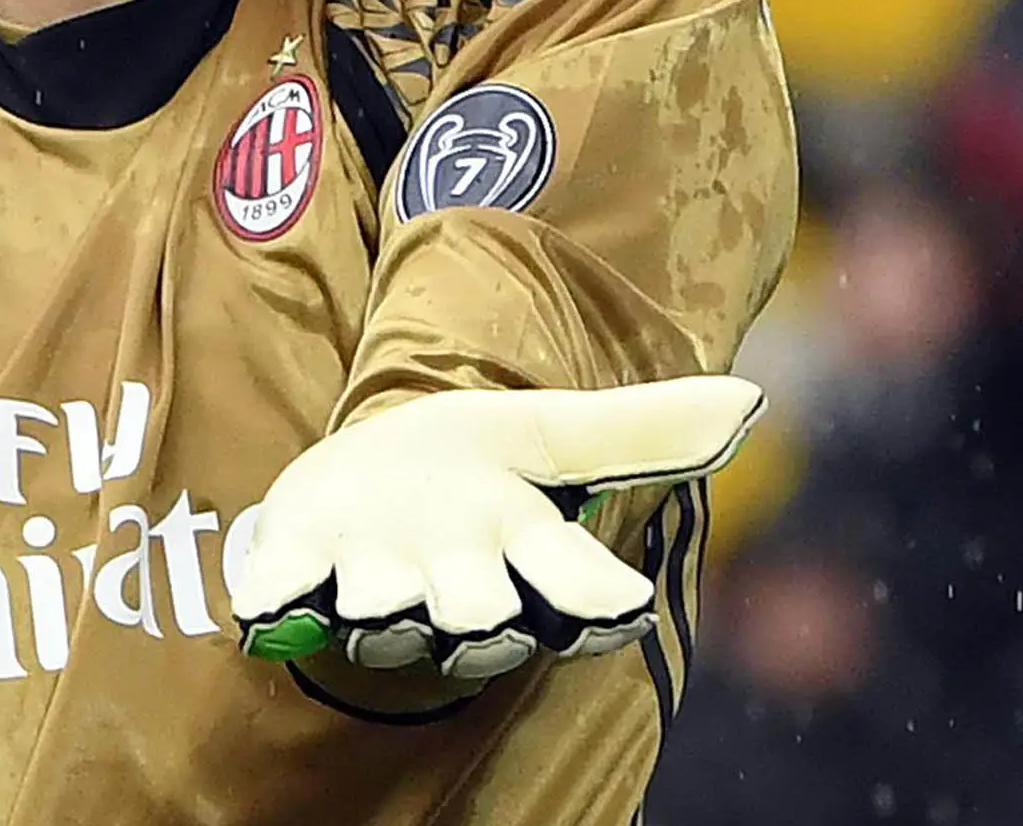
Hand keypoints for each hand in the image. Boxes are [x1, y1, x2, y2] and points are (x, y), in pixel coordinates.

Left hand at [231, 375, 762, 679]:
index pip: (573, 593)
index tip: (623, 609)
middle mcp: (452, 585)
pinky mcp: (298, 570)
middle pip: (478, 620)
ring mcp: (371, 581)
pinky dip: (275, 602)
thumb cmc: (466, 470)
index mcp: (521, 553)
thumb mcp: (547, 435)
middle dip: (478, 615)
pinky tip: (270, 600)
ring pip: (382, 618)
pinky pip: (281, 599)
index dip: (594, 606)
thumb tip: (752, 402)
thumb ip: (642, 430)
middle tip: (480, 612)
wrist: (359, 474)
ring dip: (381, 610)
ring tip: (379, 602)